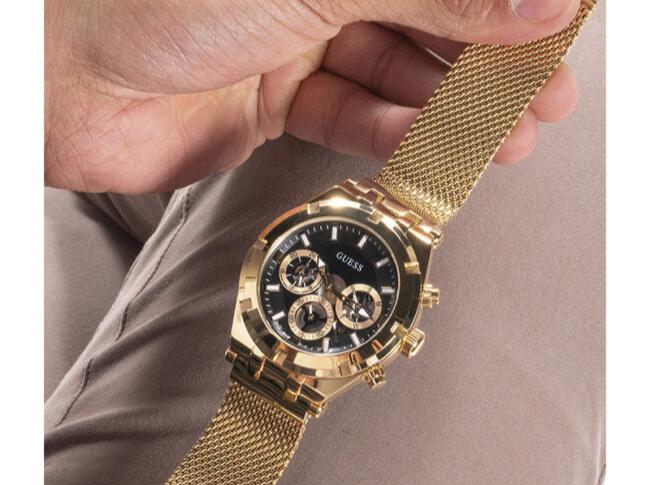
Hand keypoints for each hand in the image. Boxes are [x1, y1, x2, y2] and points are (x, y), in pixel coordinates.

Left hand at [45, 0, 581, 192]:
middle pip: (420, 14)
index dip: (499, 1)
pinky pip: (344, 115)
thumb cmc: (156, 0)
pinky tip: (429, 150)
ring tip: (502, 140)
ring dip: (445, 109)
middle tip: (538, 99)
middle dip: (483, 61)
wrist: (63, 81)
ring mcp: (288, 36)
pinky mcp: (267, 97)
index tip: (553, 32)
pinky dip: (388, 134)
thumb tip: (533, 2)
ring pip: (387, 72)